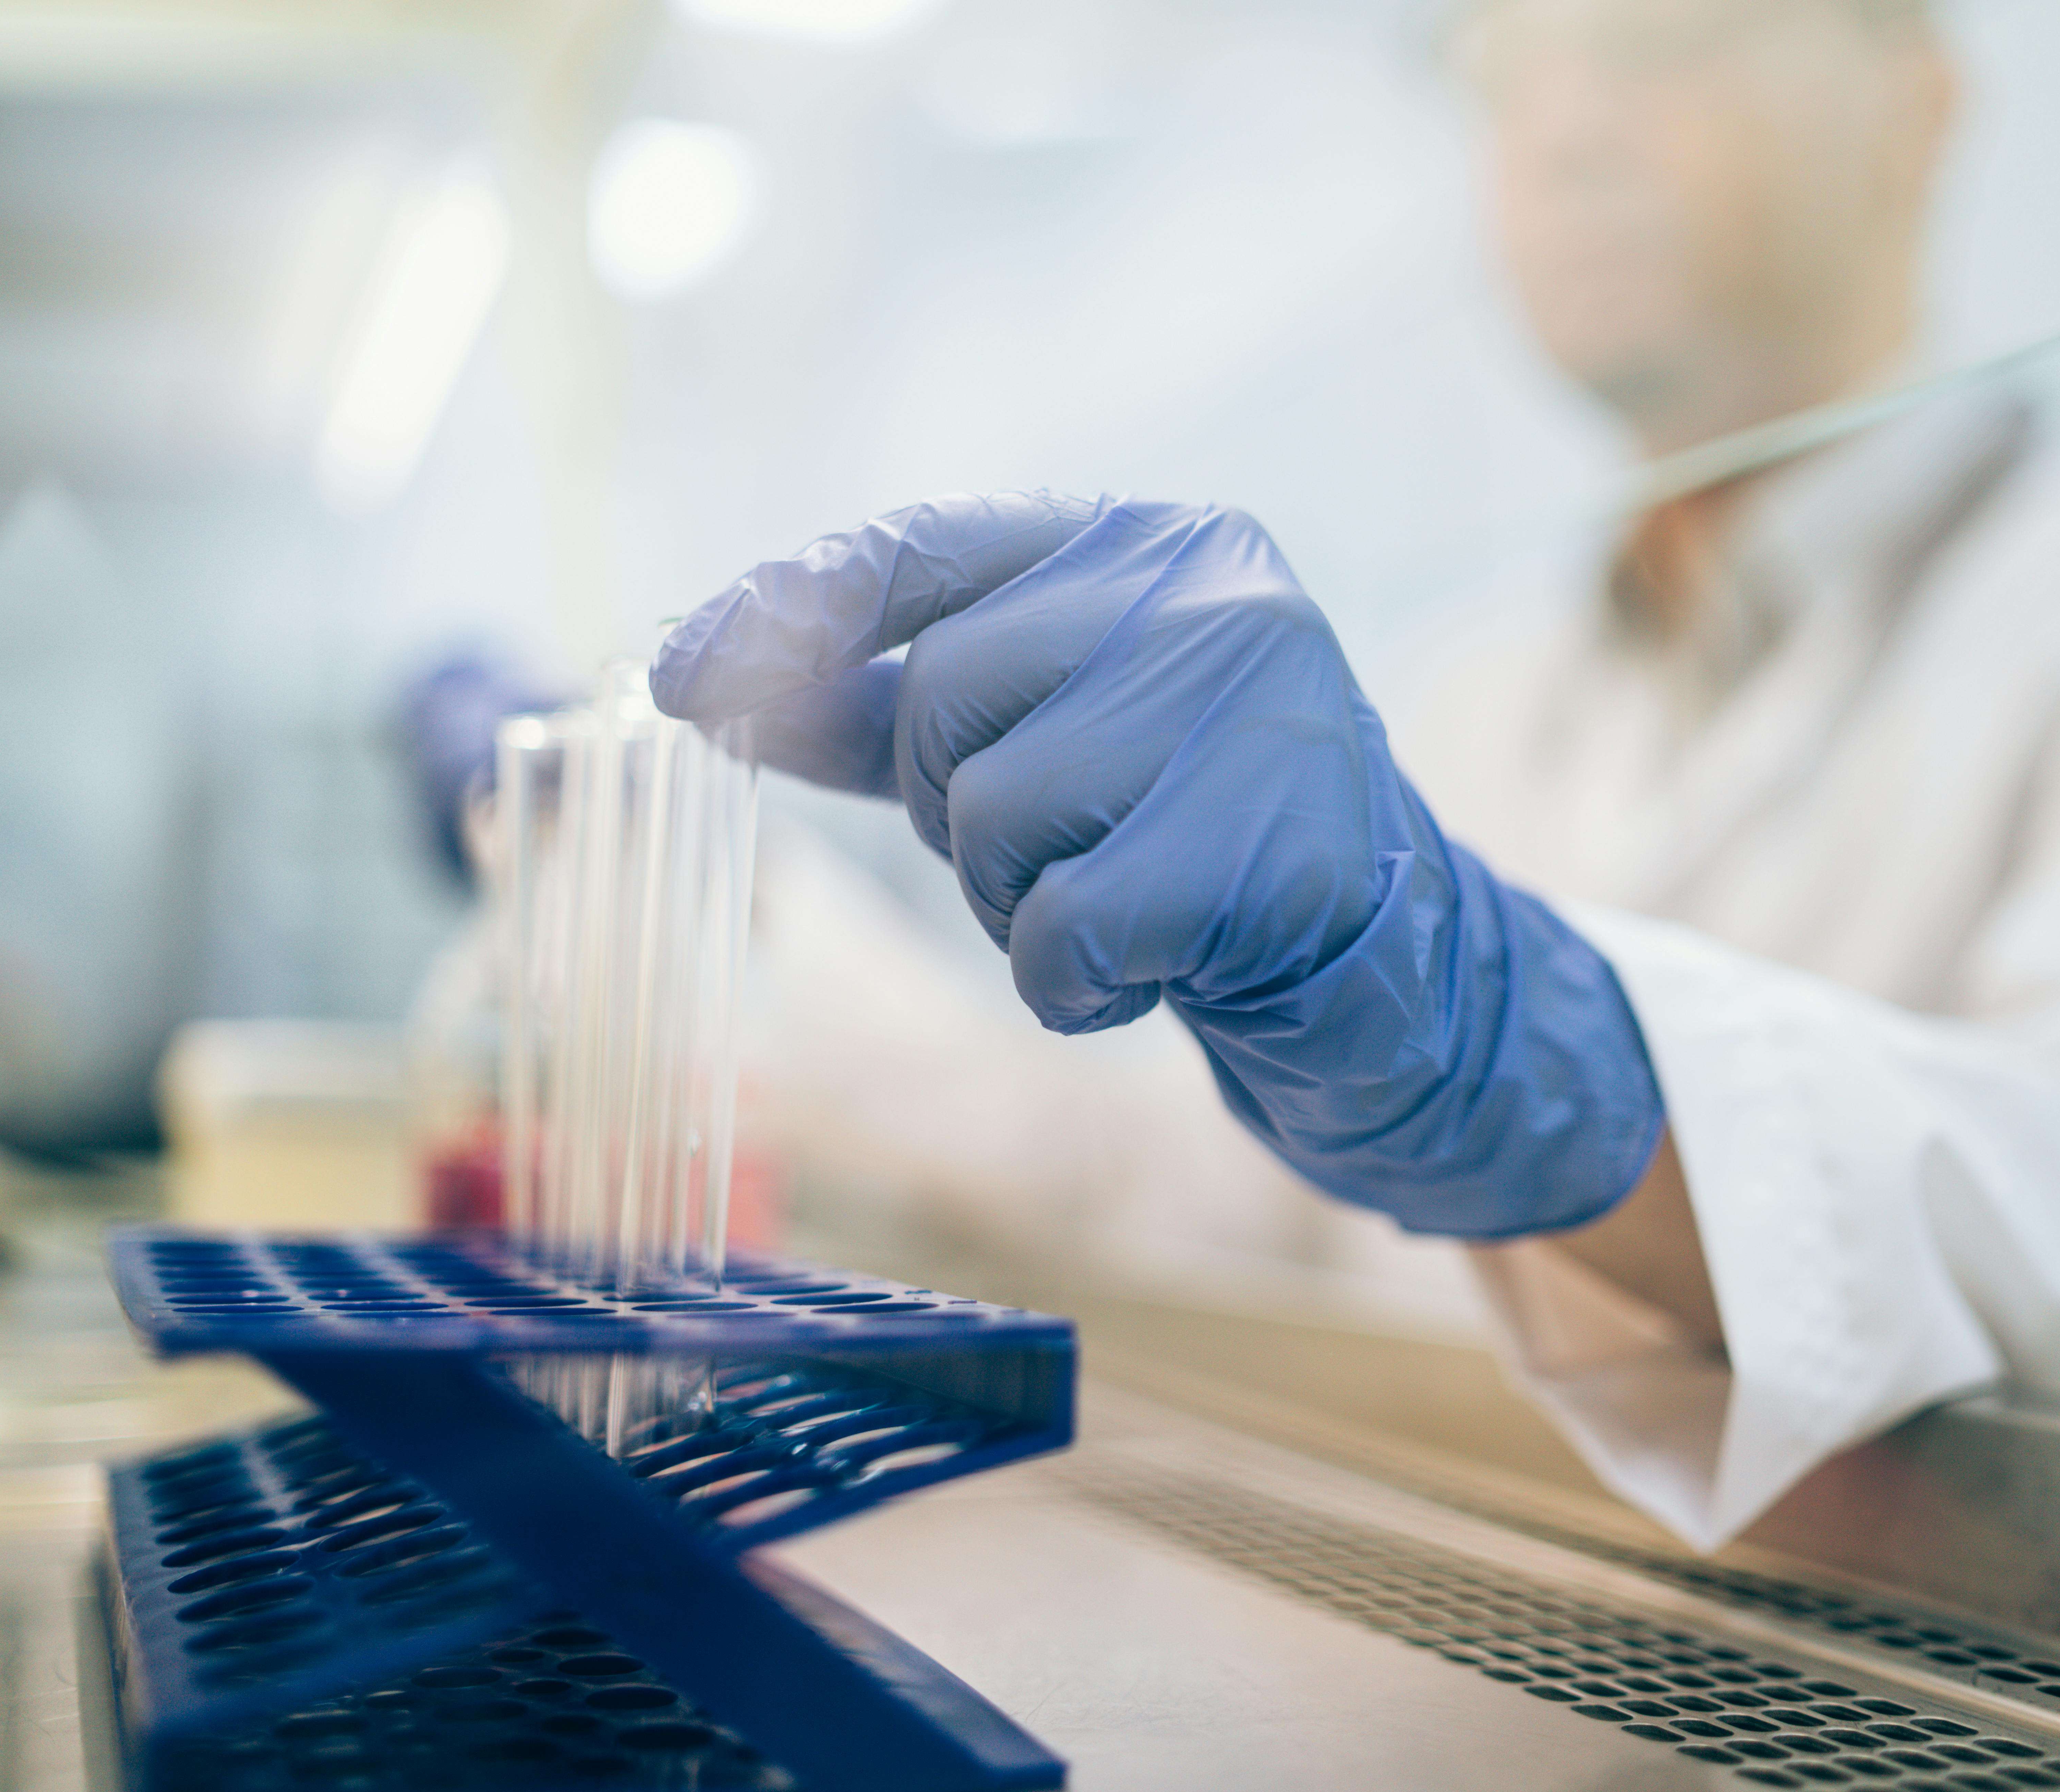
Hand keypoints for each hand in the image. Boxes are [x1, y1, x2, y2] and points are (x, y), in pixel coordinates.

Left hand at [652, 492, 1664, 1238]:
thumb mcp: (1033, 749)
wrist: (1386, 970)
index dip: (789, 612)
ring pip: (994, 817)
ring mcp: (1258, 707)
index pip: (924, 546)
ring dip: (1020, 903)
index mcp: (1155, 540)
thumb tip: (690, 670)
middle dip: (961, 813)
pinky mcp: (1273, 845)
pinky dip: (1076, 983)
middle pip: (945, 699)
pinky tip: (1163, 968)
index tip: (674, 676)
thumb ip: (884, 704)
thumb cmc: (1187, 843)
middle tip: (1067, 855)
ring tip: (1129, 903)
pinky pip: (1059, 929)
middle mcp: (1214, 591)